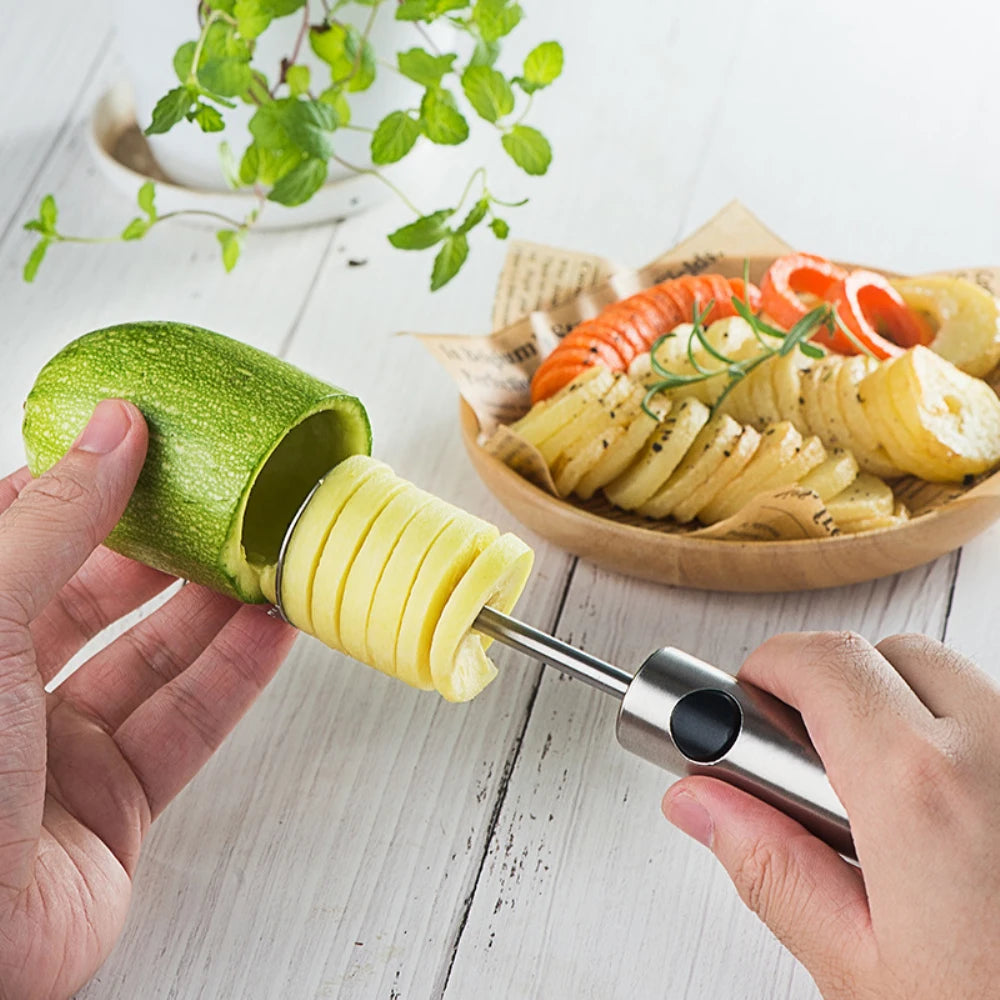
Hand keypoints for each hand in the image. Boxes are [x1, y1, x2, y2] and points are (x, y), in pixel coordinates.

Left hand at [0, 400, 295, 999]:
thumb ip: (55, 523)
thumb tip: (113, 429)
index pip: (25, 532)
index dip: (88, 484)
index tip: (152, 443)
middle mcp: (1, 687)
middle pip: (99, 592)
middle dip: (167, 544)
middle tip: (229, 498)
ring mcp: (58, 748)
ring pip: (154, 657)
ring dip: (215, 605)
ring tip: (270, 554)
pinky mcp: (114, 805)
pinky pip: (186, 724)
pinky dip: (236, 674)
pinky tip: (275, 627)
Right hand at [662, 630, 999, 999]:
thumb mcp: (861, 971)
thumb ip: (768, 867)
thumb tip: (701, 802)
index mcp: (923, 790)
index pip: (822, 661)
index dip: (769, 667)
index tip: (747, 699)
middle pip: (889, 654)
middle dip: (834, 687)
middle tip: (811, 765)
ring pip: (957, 683)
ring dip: (905, 714)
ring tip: (894, 812)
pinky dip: (967, 747)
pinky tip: (962, 830)